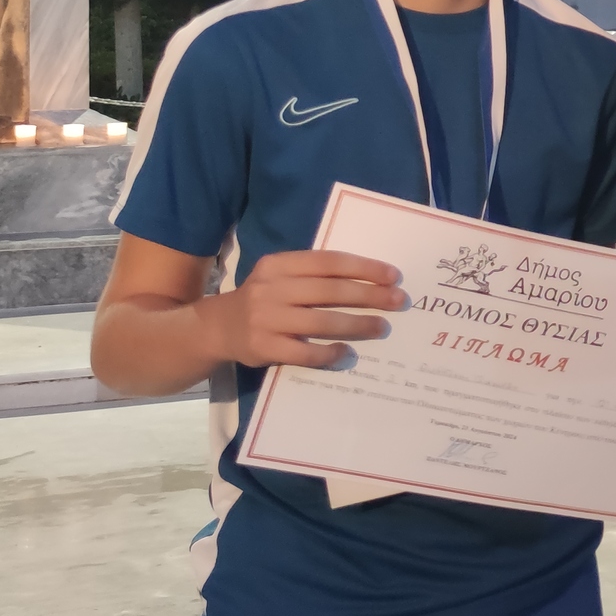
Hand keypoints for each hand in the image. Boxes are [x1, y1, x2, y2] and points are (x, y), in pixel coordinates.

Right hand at [205, 249, 402, 368]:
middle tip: (398, 301)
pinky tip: (347, 353)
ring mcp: (265, 319)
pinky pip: (304, 352)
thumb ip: (314, 274)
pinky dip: (329, 353)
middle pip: (330, 291)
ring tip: (382, 327)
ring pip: (321, 322)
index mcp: (278, 265)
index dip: (364, 268)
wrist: (217, 328)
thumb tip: (370, 279)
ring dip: (357, 325)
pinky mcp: (263, 347)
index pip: (329, 262)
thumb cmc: (264, 299)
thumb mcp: (280, 276)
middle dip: (369, 296)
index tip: (393, 275)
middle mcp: (271, 288)